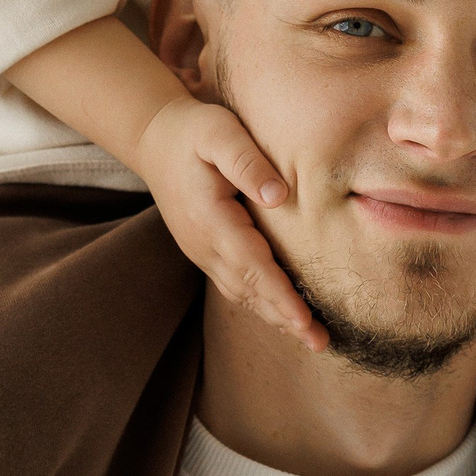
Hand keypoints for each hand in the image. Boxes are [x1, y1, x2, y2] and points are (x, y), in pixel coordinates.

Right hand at [133, 91, 327, 352]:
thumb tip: (279, 196)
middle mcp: (204, 245)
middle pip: (249, 290)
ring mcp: (202, 251)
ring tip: (309, 337)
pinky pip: (235, 285)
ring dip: (274, 317)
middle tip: (321, 343)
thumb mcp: (219, 132)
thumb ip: (247, 162)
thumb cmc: (193, 132)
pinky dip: (260, 304)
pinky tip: (282, 314)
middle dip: (285, 318)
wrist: (154, 139)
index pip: (251, 265)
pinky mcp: (205, 251)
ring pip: (241, 293)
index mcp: (211, 220)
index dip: (279, 295)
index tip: (303, 320)